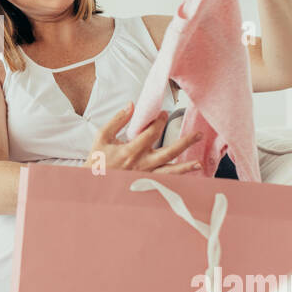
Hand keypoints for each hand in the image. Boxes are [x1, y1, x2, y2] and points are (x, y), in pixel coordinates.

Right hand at [86, 102, 203, 174]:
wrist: (92, 185)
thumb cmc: (97, 161)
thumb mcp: (103, 136)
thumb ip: (118, 120)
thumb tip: (131, 105)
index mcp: (131, 151)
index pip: (151, 133)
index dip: (160, 121)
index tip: (164, 114)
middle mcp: (142, 164)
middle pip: (169, 152)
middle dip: (185, 142)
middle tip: (197, 135)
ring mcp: (145, 176)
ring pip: (170, 172)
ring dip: (186, 167)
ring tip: (199, 164)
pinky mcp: (146, 185)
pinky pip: (165, 183)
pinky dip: (177, 181)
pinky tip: (186, 178)